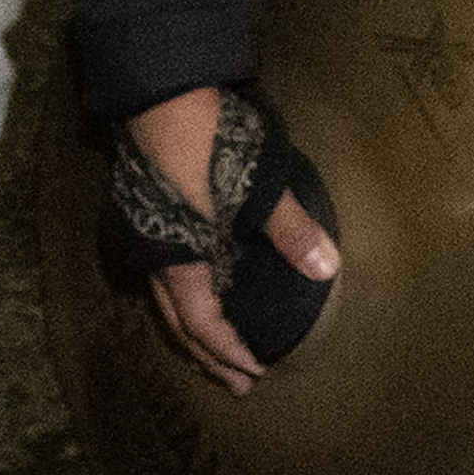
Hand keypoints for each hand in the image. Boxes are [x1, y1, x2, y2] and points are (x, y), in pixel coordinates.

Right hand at [126, 88, 335, 396]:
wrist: (158, 92)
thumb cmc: (209, 141)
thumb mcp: (257, 187)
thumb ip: (290, 230)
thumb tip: (326, 269)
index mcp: (180, 257)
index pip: (202, 322)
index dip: (227, 351)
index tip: (255, 372)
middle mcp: (156, 254)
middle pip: (178, 321)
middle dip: (208, 355)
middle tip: (237, 382)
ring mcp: (147, 232)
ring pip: (166, 298)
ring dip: (194, 328)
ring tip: (217, 348)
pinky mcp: (148, 209)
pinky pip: (165, 270)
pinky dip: (185, 294)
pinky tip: (202, 289)